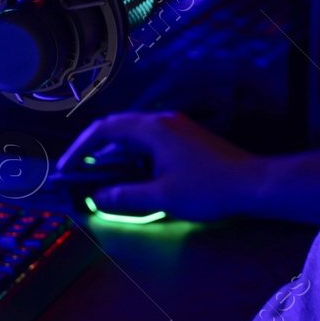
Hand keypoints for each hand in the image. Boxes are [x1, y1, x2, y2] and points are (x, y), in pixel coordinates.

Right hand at [58, 111, 261, 220]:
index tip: (66, 168)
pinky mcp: (184, 138)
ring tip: (100, 178)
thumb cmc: (210, 189)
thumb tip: (96, 199)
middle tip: (77, 172)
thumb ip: (125, 197)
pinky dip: (132, 156)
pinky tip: (130, 177)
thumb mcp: (162, 198)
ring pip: (132, 135)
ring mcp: (174, 127)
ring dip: (113, 154)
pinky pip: (148, 141)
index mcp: (153, 129)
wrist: (253, 184)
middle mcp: (161, 121)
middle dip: (92, 149)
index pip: (104, 130)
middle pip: (115, 127)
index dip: (79, 148)